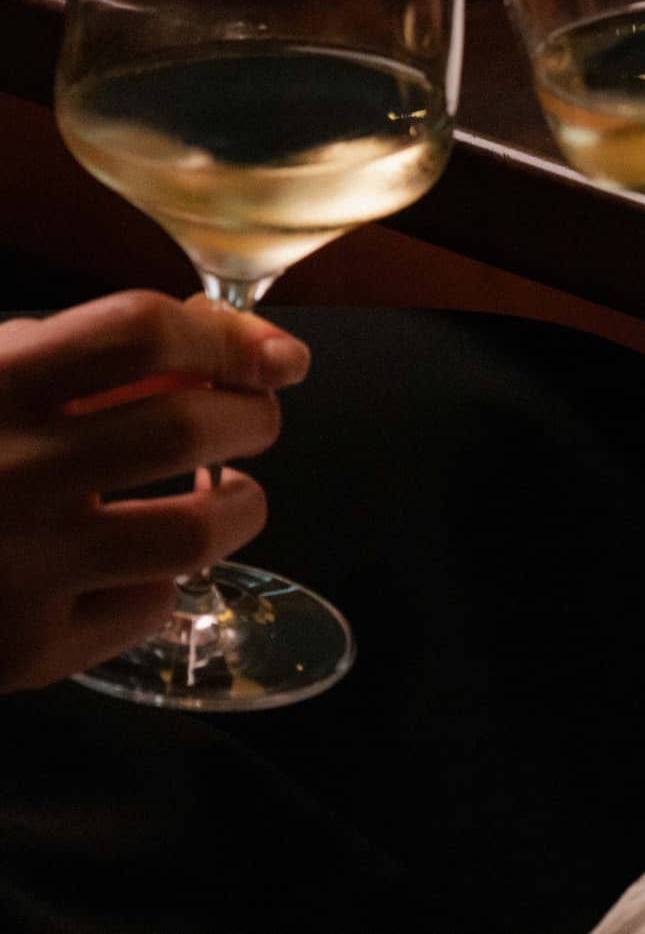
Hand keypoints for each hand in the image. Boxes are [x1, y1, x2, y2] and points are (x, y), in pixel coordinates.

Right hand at [0, 291, 308, 691]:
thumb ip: (91, 353)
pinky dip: (161, 580)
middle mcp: (6, 470)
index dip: (229, 336)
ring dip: (242, 504)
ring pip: (197, 530)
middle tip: (256, 418)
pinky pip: (146, 607)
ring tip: (230, 491)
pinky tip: (136, 563)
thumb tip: (228, 336)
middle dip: (253, 415)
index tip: (279, 354)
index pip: (142, 332)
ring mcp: (14, 567)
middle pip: (189, 424)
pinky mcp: (21, 651)